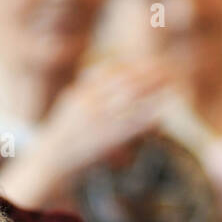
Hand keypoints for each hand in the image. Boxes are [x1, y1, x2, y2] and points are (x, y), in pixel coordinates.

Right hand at [0, 60, 185, 206]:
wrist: (50, 160)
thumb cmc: (65, 134)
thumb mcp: (73, 103)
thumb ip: (90, 86)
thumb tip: (105, 69)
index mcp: (83, 93)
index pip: (114, 73)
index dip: (137, 66)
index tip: (155, 61)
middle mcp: (90, 104)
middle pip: (126, 84)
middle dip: (150, 75)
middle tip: (170, 68)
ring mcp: (97, 122)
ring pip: (130, 103)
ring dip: (152, 92)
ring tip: (172, 85)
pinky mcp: (104, 141)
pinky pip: (129, 128)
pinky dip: (146, 119)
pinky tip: (162, 114)